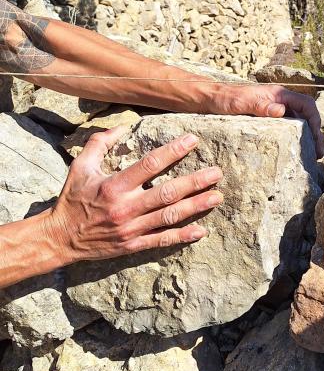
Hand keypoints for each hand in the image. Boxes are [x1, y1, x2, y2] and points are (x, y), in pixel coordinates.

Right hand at [44, 126, 223, 264]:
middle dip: (195, 182)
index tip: (193, 140)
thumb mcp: (80, 166)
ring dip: (196, 207)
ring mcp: (131, 229)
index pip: (149, 165)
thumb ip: (100, 143)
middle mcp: (125, 208)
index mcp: (114, 186)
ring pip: (169, 217)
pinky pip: (161, 241)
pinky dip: (182, 236)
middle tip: (217, 173)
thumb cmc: (72, 198)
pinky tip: (201, 230)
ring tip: (217, 197)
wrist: (59, 238)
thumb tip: (123, 125)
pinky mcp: (132, 246)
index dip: (173, 151)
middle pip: (167, 193)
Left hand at [225, 83, 323, 156]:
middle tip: (318, 153)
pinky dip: (295, 137)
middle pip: (306, 114)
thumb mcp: (242, 103)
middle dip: (315, 132)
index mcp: (278, 94)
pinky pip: (287, 127)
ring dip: (307, 136)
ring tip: (311, 154)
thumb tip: (282, 111)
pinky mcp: (268, 118)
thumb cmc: (225, 99)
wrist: (209, 99)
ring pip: (299, 121)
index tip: (316, 137)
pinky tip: (294, 150)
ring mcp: (274, 109)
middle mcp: (280, 101)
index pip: (306, 104)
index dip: (315, 120)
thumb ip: (261, 106)